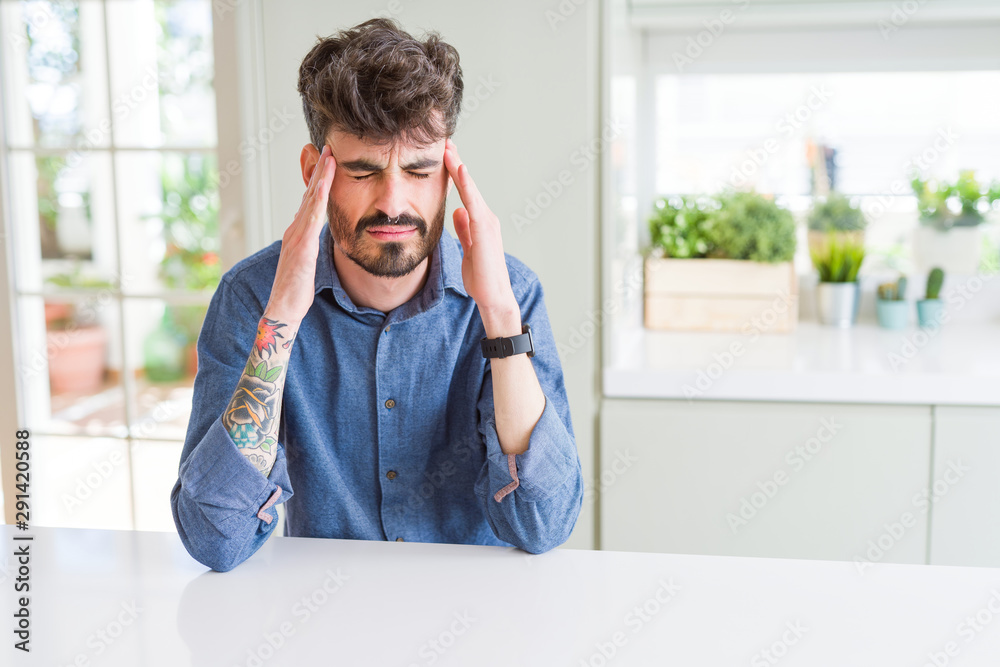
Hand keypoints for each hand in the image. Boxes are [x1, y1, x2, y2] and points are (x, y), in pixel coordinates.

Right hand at [265, 144, 335, 324]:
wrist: (284, 309)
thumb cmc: (297, 290)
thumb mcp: (307, 262)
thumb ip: (310, 245)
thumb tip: (315, 235)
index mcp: (298, 233)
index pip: (309, 201)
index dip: (318, 180)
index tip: (327, 161)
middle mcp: (295, 230)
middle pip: (308, 194)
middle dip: (318, 170)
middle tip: (327, 148)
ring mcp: (296, 236)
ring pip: (309, 200)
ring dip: (319, 177)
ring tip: (328, 157)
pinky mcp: (301, 246)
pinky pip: (311, 218)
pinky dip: (317, 199)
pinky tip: (324, 186)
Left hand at [443, 139, 519, 330]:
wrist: (493, 296)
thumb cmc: (481, 276)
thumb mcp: (468, 248)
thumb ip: (464, 229)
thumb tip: (457, 211)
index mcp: (480, 222)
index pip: (465, 193)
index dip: (455, 173)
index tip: (444, 155)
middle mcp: (485, 218)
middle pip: (468, 185)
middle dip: (456, 163)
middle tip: (444, 141)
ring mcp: (487, 222)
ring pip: (470, 189)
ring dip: (459, 167)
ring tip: (448, 148)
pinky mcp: (484, 228)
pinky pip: (473, 201)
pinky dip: (466, 185)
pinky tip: (459, 169)